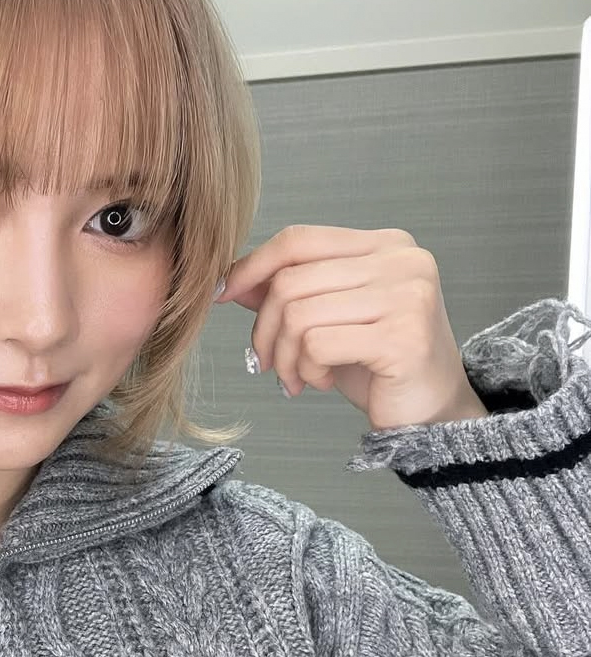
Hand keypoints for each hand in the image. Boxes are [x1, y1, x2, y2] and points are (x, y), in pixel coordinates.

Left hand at [214, 224, 486, 429]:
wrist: (432, 416)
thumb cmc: (379, 366)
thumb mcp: (328, 319)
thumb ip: (286, 291)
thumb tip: (232, 278)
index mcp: (387, 245)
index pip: (300, 240)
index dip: (252, 266)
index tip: (223, 293)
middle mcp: (403, 261)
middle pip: (291, 280)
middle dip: (265, 329)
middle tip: (267, 362)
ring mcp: (408, 296)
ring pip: (298, 314)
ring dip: (284, 356)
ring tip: (298, 377)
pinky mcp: (404, 337)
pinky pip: (317, 344)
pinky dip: (306, 369)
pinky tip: (322, 381)